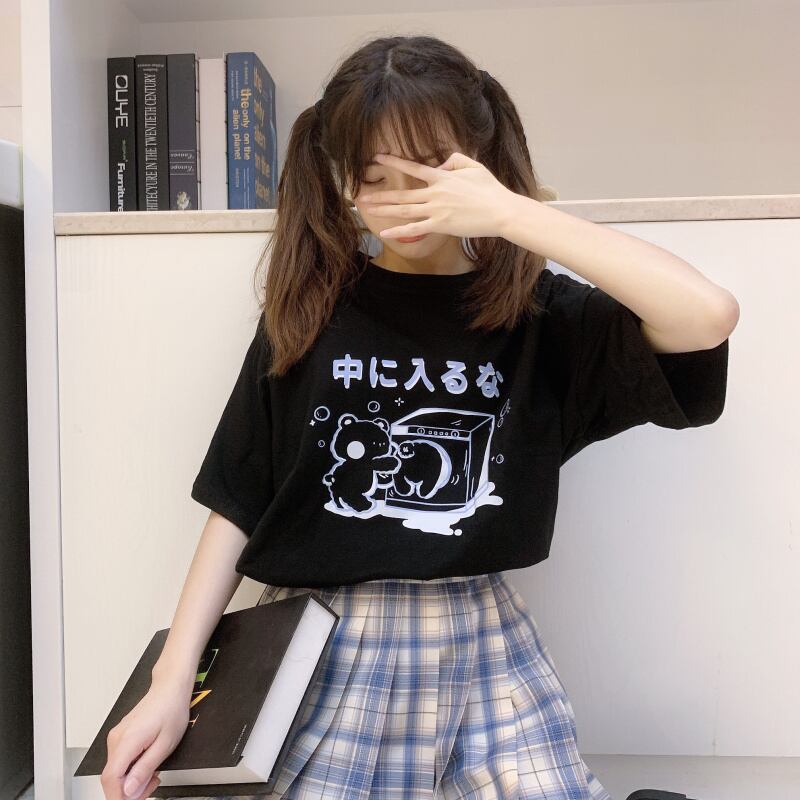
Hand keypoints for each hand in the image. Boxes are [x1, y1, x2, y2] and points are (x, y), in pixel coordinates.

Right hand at [101, 675, 192, 798]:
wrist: (170, 688)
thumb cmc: (171, 709)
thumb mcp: (165, 744)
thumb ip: (145, 769)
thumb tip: (129, 791)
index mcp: (126, 741)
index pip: (111, 779)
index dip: (119, 797)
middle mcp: (116, 739)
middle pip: (112, 777)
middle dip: (129, 790)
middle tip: (151, 787)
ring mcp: (117, 737)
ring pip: (115, 770)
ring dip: (132, 780)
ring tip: (153, 774)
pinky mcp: (121, 736)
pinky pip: (120, 760)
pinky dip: (131, 769)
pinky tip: (147, 764)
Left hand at [358, 151, 516, 239]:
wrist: (500, 210)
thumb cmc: (490, 189)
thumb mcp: (474, 166)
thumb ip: (454, 160)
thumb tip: (440, 165)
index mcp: (442, 177)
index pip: (413, 167)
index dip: (394, 161)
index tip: (378, 157)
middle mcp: (434, 193)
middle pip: (402, 193)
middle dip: (381, 194)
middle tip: (361, 196)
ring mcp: (436, 210)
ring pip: (404, 209)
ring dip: (384, 209)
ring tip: (367, 209)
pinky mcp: (440, 225)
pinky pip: (415, 228)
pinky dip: (398, 231)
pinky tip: (384, 232)